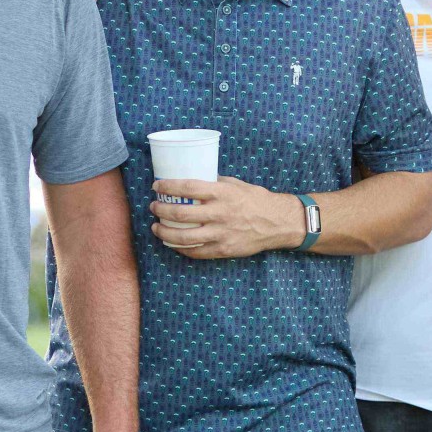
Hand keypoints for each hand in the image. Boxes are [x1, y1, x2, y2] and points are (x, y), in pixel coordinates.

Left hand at [147, 178, 300, 258]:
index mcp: (222, 193)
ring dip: (165, 232)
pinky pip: (196, 252)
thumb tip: (193, 179)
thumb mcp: (236, 184)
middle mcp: (220, 213)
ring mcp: (221, 234)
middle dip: (161, 210)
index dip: (168, 187)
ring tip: (156, 228)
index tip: (157, 186)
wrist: (277, 223)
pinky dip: (180, 248)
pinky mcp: (223, 249)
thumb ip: (215, 183)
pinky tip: (173, 243)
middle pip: (181, 214)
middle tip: (154, 207)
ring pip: (184, 237)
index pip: (187, 187)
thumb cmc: (256, 200)